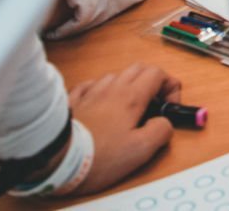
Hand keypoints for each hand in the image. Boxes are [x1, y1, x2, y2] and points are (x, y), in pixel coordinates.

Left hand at [66, 63, 180, 193]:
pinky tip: (99, 103)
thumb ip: (161, 131)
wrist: (57, 159)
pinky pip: (89, 86)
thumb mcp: (141, 150)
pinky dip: (100, 91)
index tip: (169, 108)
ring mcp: (90, 92)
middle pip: (138, 68)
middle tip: (153, 105)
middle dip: (152, 82)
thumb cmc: (100, 156)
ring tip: (126, 109)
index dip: (170, 87)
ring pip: (114, 76)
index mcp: (131, 97)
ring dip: (127, 86)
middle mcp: (111, 88)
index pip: (158, 74)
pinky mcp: (72, 102)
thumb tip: (164, 123)